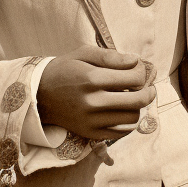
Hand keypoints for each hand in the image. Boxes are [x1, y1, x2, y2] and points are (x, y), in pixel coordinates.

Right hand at [37, 46, 155, 141]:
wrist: (39, 95)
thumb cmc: (64, 69)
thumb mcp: (84, 53)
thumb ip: (111, 56)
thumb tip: (135, 61)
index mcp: (93, 78)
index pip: (134, 77)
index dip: (141, 71)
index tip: (138, 68)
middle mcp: (93, 102)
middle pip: (137, 100)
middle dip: (148, 91)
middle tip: (148, 86)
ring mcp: (91, 120)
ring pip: (132, 118)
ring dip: (138, 107)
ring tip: (133, 98)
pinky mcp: (89, 133)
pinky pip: (119, 132)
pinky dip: (127, 122)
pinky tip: (123, 111)